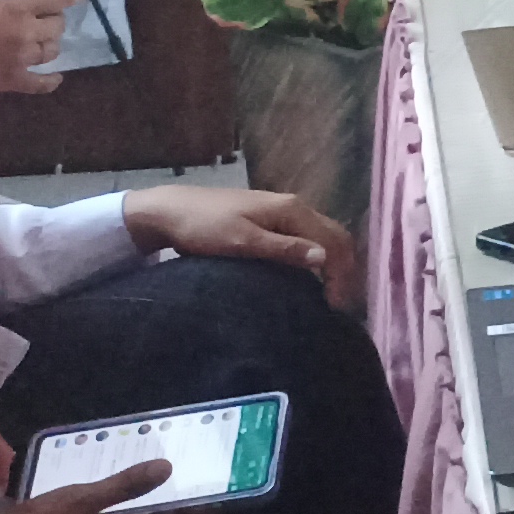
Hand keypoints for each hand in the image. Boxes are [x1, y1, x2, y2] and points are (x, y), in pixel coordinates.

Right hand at [0, 0, 75, 99]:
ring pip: (52, 51)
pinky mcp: (11, 82)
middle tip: (43, 14)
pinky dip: (51, 80)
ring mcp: (21, 60)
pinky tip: (55, 76)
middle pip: (58, 25)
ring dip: (49, 42)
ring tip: (39, 38)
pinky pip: (41, 83)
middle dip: (54, 16)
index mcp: (16, 8)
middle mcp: (26, 34)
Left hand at [121, 180, 359, 310]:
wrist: (169, 210)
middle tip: (339, 304)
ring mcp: (282, 212)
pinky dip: (316, 257)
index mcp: (292, 210)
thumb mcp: (243, 242)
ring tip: (329, 294)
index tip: (335, 306)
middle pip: (334, 236)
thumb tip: (324, 258)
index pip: (333, 241)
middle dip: (344, 269)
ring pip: (322, 236)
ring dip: (332, 263)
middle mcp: (294, 207)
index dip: (341, 274)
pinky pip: (306, 238)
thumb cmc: (204, 227)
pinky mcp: (270, 219)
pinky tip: (309, 277)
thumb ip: (284, 250)